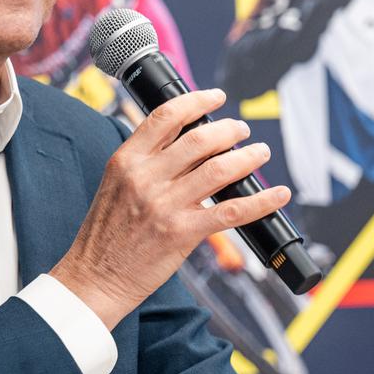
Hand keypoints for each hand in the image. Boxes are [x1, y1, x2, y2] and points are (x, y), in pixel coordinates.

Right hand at [51, 87, 289, 327]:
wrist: (95, 276)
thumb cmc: (106, 233)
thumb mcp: (115, 184)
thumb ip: (146, 162)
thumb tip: (187, 144)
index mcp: (126, 160)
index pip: (166, 117)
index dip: (196, 101)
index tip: (215, 97)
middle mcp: (145, 178)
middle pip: (198, 139)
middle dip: (229, 129)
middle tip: (242, 129)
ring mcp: (164, 205)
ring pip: (218, 169)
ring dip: (248, 157)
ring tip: (260, 153)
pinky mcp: (182, 232)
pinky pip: (231, 211)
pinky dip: (261, 201)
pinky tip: (278, 194)